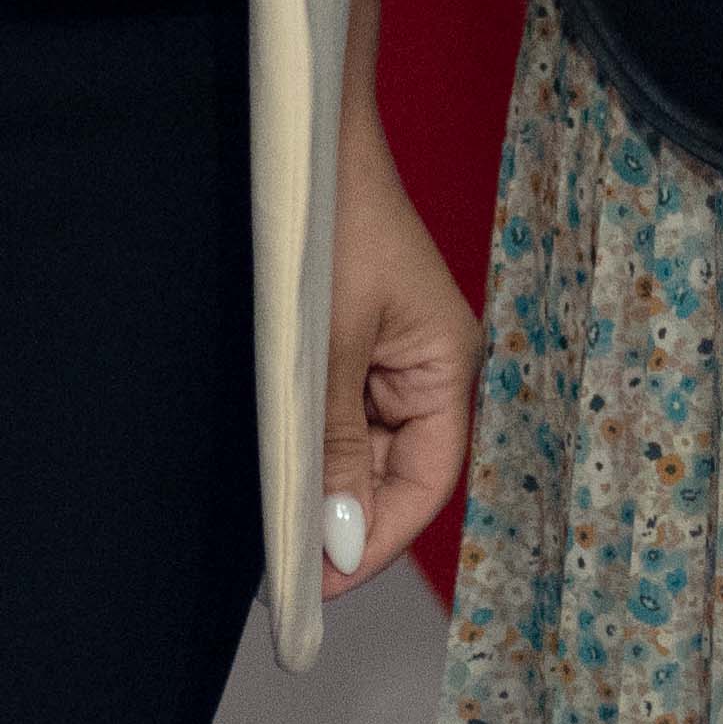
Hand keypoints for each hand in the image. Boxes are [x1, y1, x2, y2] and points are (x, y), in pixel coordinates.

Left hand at [320, 92, 475, 597]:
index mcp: (449, 370)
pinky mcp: (357, 343)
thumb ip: (337, 446)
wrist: (306, 137)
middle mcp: (431, 370)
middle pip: (397, 476)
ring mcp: (393, 357)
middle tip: (282, 569)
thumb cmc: (330, 225)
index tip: (316, 586)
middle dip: (344, 520)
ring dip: (324, 485)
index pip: (424, 486)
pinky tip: (278, 468)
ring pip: (365, 452)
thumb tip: (339, 539)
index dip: (373, 541)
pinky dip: (314, 447)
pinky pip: (343, 417)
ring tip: (273, 527)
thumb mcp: (327, 347)